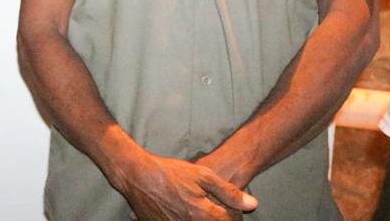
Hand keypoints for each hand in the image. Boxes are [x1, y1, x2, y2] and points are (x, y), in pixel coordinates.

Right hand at [115, 150, 257, 220]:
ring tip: (192, 206)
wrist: (137, 176)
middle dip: (217, 217)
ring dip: (199, 218)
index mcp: (204, 215)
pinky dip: (182, 220)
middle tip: (209, 206)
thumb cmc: (170, 172)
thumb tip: (253, 204)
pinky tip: (178, 209)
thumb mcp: (203, 175)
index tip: (229, 208)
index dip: (234, 215)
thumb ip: (229, 192)